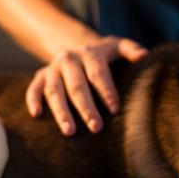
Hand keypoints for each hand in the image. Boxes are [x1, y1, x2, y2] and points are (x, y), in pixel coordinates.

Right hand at [25, 36, 147, 135]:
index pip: (98, 73)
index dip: (106, 91)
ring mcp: (52, 68)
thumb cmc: (101, 54)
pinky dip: (33, 101)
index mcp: (90, 53)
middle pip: (77, 86)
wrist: (73, 46)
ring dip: (61, 112)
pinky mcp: (40, 76)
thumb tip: (145, 56)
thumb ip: (131, 49)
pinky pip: (33, 88)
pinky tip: (37, 116)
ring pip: (55, 91)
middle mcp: (69, 59)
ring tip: (69, 132)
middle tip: (96, 128)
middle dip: (86, 108)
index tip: (114, 109)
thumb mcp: (116, 46)